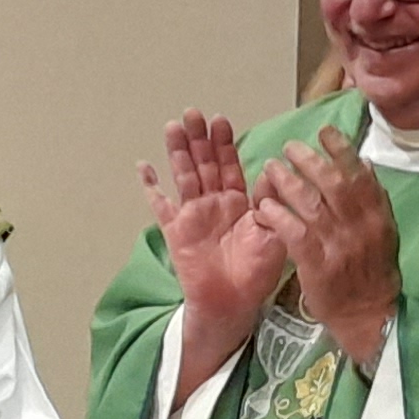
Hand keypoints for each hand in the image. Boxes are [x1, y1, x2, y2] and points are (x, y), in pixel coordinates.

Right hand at [143, 113, 285, 377]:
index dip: (224, 144)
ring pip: (184, 176)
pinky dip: (151, 188)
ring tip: (172, 126)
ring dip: (177, 152)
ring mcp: (193, 214)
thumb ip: (272, 204)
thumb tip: (275, 171)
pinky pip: (161, 205)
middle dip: (199, 139)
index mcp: (240, 202)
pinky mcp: (175, 230)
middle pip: (204, 164)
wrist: (232, 304)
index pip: (230, 165)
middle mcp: (215, 202)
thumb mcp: (274, 234)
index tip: (220, 120)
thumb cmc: (257, 273)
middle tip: (193, 114)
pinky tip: (143, 167)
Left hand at [255, 130, 398, 371]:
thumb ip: (373, 199)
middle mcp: (359, 226)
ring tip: (271, 168)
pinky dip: (279, 215)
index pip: (359, 174)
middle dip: (309, 160)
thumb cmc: (373, 272)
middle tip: (289, 147)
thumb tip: (364, 162)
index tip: (323, 132)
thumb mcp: (383, 232)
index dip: (341, 149)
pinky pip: (294, 233)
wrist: (369, 316)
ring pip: (310, 204)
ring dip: (288, 182)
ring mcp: (338, 245)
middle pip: (332, 183)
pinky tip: (265, 205)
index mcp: (377, 216)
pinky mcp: (317, 265)